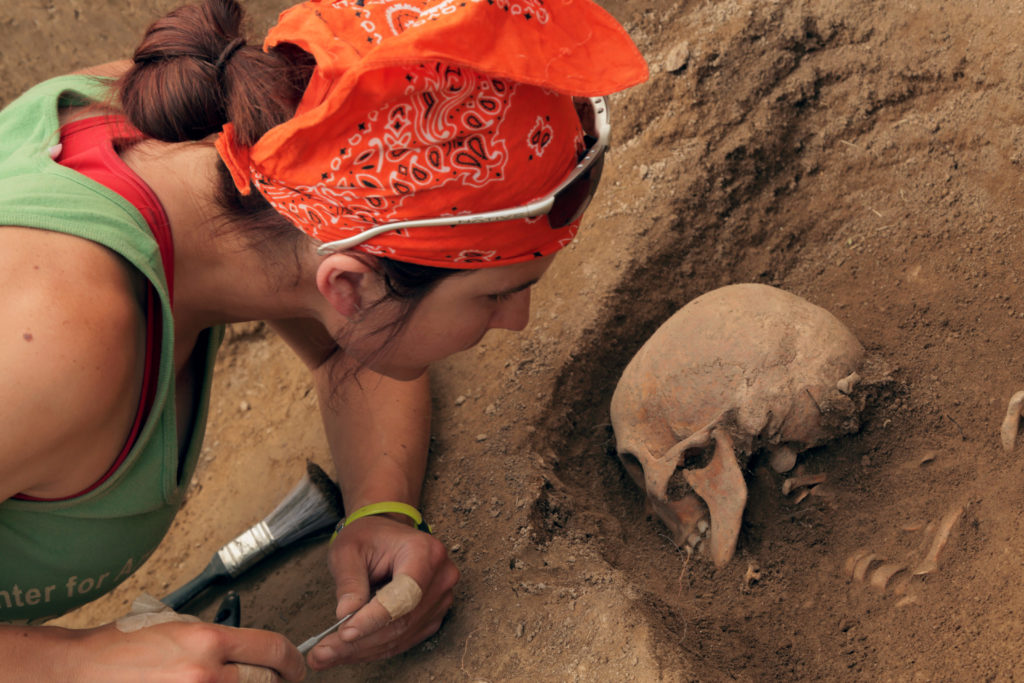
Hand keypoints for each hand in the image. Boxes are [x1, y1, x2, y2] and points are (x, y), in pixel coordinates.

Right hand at [29, 619, 306, 681]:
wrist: (79, 672)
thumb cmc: (123, 647)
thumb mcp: (177, 626)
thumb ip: (217, 641)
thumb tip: (251, 654)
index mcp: (207, 641)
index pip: (274, 649)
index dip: (292, 661)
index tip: (295, 667)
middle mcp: (205, 674)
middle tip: (278, 682)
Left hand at [308, 515, 458, 667]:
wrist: (385, 535)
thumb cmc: (367, 537)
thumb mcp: (348, 550)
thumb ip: (349, 581)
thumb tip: (346, 616)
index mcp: (424, 552)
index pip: (403, 594)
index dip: (374, 618)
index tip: (344, 633)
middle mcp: (440, 577)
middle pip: (402, 620)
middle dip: (360, 641)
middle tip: (322, 654)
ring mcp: (441, 599)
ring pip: (401, 635)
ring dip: (362, 650)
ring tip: (326, 656)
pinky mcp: (432, 616)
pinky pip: (404, 640)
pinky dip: (374, 649)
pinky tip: (347, 651)